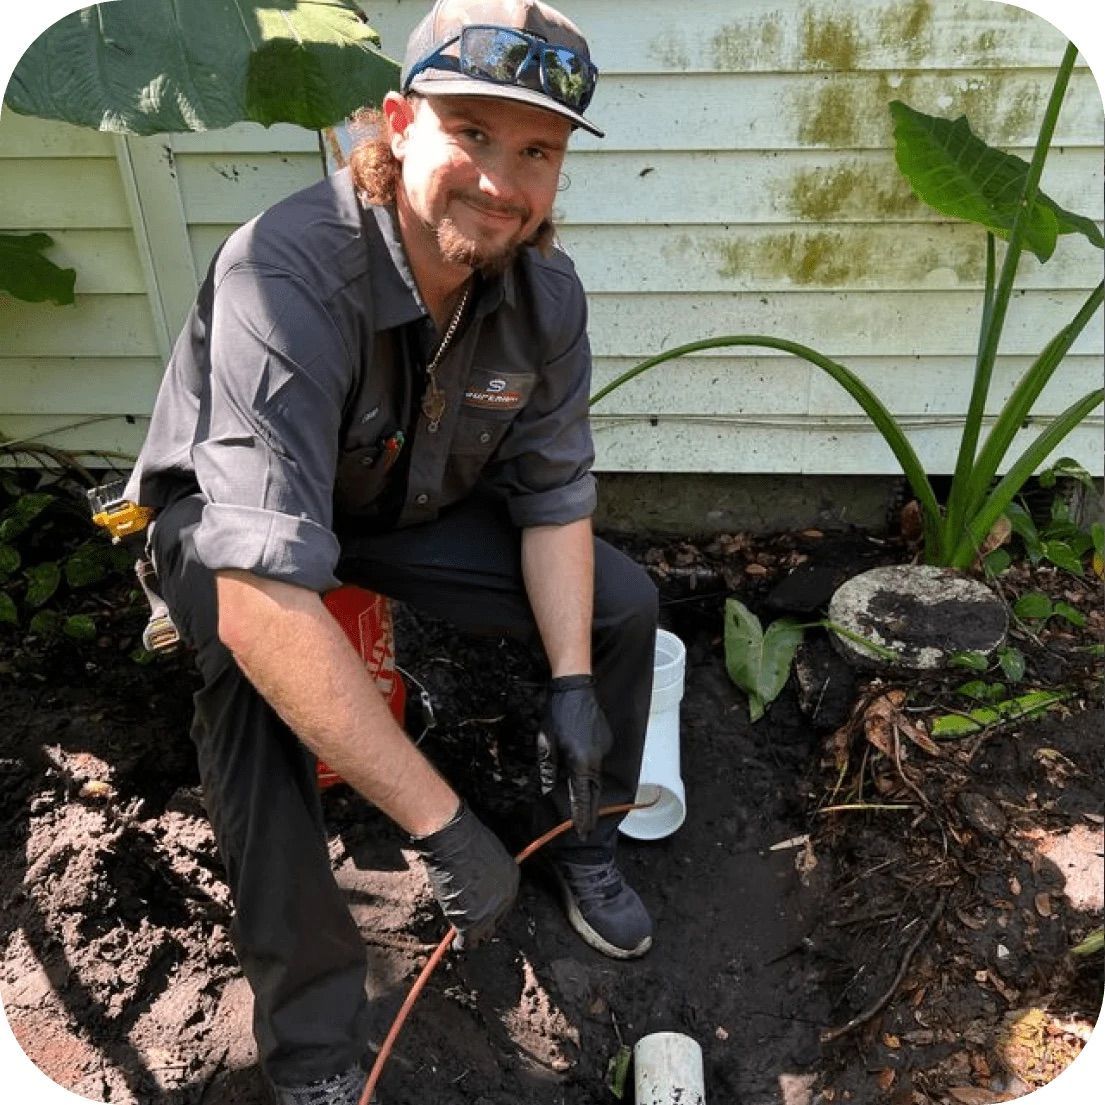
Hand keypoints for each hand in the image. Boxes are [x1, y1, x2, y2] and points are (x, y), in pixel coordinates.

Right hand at [411, 802, 518, 948]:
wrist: (454, 841)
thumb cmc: (464, 839)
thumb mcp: (486, 853)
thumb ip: (487, 873)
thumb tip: (477, 882)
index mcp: (512, 878)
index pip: (504, 902)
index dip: (490, 909)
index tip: (480, 912)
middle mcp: (505, 897)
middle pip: (495, 921)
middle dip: (484, 925)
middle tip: (471, 927)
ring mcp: (489, 911)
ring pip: (481, 934)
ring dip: (471, 935)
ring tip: (462, 936)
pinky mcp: (472, 922)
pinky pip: (467, 941)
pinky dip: (460, 943)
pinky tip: (455, 943)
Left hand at [536, 674, 612, 837]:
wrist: (575, 686)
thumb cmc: (557, 714)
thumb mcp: (545, 743)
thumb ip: (547, 769)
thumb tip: (546, 789)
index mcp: (580, 761)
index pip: (582, 796)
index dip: (581, 815)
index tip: (581, 831)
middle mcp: (596, 758)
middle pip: (594, 791)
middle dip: (590, 811)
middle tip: (585, 829)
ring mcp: (604, 749)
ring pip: (596, 776)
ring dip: (588, 788)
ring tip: (581, 803)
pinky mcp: (606, 741)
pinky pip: (598, 761)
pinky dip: (589, 768)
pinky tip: (579, 762)